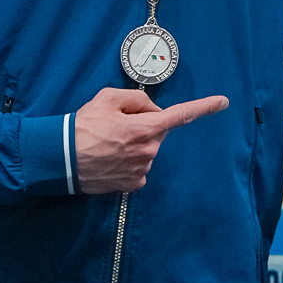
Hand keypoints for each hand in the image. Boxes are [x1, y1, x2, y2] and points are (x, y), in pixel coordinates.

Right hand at [73, 87, 228, 193]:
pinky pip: (139, 168)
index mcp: (145, 128)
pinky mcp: (132, 184)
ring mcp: (141, 169)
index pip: (181, 115)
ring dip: (134, 145)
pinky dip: (129, 162)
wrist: (60, 158)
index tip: (223, 102)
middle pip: (157, 132)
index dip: (204, 107)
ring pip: (147, 150)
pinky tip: (110, 160)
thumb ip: (137, 100)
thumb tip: (152, 110)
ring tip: (107, 144)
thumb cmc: (83, 126)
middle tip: (116, 127)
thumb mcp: (108, 98)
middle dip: (143, 127)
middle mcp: (148, 150)